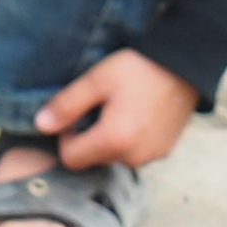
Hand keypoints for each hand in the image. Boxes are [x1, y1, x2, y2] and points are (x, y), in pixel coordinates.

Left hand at [30, 48, 202, 171]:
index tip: (78, 113)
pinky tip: (139, 115)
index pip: (71, 158)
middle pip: (93, 160)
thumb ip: (66, 105)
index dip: (67, 137)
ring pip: (114, 157)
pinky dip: (130, 140)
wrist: (185, 66)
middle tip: (102, 107)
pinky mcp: (164, 152)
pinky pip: (135, 154)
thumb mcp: (96, 80)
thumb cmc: (138, 69)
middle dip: (90, 139)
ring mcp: (151, 157)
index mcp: (113, 140)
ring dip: (111, 140)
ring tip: (122, 109)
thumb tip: (41, 126)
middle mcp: (133, 157)